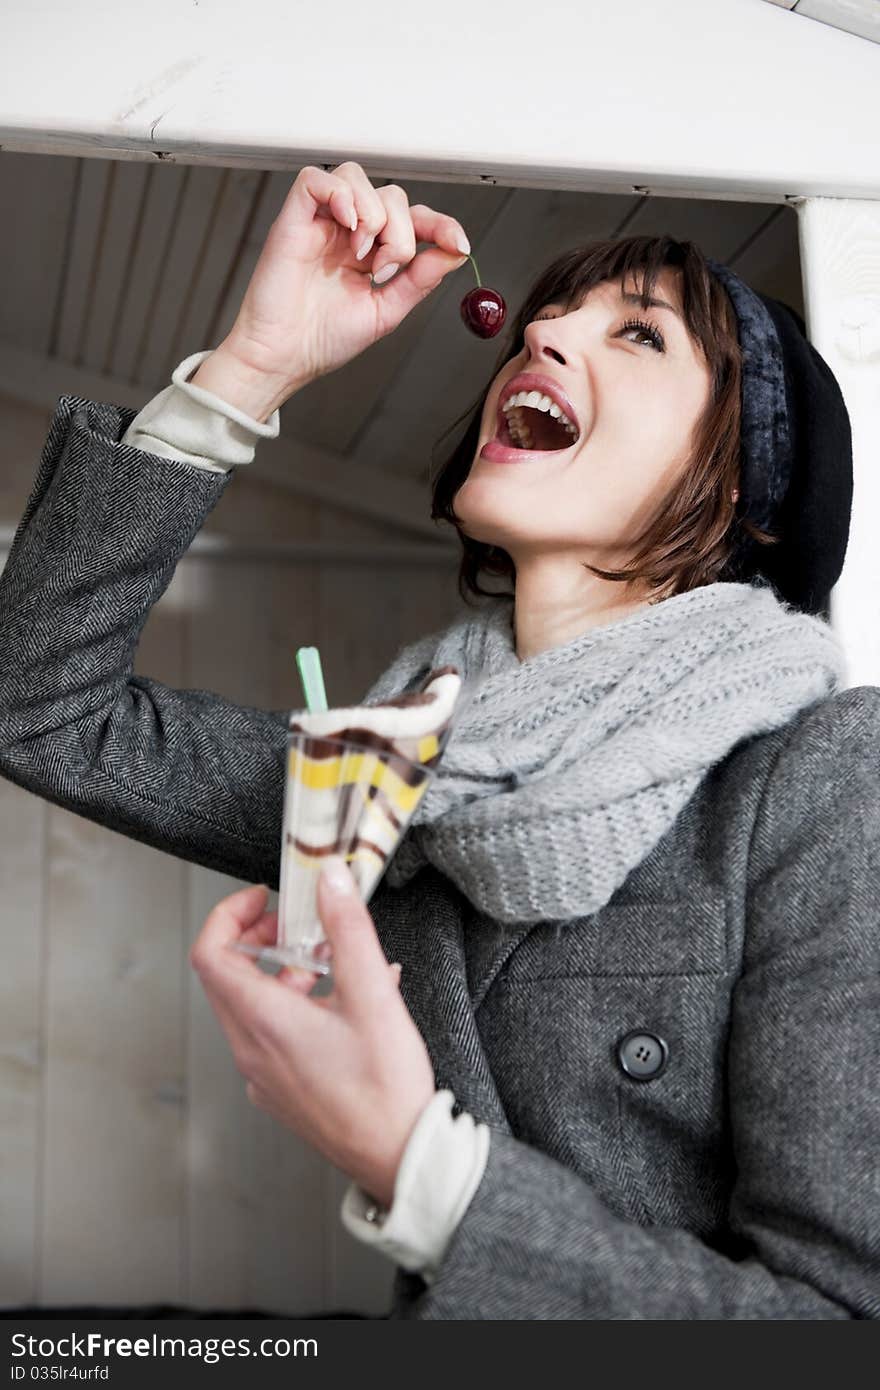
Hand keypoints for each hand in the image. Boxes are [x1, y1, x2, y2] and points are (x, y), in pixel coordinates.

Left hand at [189, 861, 436, 1207]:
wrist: (400, 1156)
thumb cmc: (386, 1088)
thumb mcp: (373, 994)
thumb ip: (348, 929)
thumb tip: (331, 882)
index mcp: (264, 1022)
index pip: (210, 954)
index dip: (229, 915)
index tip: (263, 899)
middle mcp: (252, 1050)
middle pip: (226, 977)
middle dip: (259, 939)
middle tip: (298, 926)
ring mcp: (263, 1074)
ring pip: (250, 1005)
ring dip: (283, 972)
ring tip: (334, 965)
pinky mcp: (280, 1090)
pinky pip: (271, 1034)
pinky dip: (296, 1005)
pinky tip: (347, 1005)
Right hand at [223, 161, 470, 393]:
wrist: (283, 357)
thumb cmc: (322, 340)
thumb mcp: (386, 311)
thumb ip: (420, 279)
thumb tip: (455, 252)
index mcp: (372, 253)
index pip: (413, 219)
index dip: (440, 223)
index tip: (458, 243)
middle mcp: (348, 232)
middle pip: (392, 195)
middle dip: (401, 231)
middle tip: (384, 269)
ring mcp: (321, 223)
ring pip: (357, 178)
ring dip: (373, 213)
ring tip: (361, 253)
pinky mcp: (294, 218)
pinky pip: (316, 179)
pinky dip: (339, 194)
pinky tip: (348, 228)